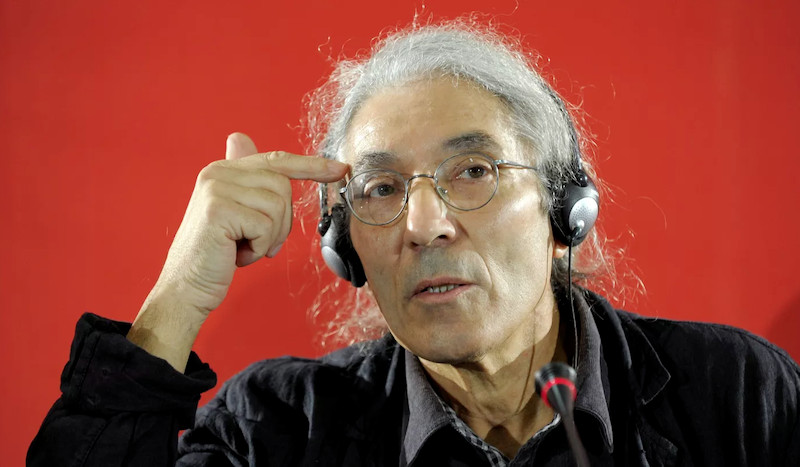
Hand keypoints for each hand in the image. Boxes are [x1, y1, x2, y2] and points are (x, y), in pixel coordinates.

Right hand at [153, 133, 347, 314]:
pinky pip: (265, 225)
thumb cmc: (215, 256)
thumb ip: (246, 182)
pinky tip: (238, 255)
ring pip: (277, 206)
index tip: (339, 169)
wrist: (185, 288)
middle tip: (259, 242)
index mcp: (223, 170)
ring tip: (245, 248)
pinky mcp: (218, 209)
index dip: (311, 165)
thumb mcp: (235, 213)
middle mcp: (217, 172)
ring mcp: (216, 188)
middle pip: (283, 186)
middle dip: (282, 221)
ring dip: (270, 236)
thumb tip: (240, 137)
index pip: (277, 160)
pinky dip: (259, 247)